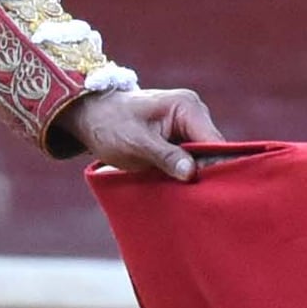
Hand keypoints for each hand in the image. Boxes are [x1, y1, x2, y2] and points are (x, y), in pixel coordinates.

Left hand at [60, 84, 225, 181]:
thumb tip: (192, 174)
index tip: (210, 192)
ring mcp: (188, 126)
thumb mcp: (136, 143)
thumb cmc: (110, 125)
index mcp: (187, 107)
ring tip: (189, 197)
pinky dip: (186, 174)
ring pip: (204, 158)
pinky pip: (191, 159)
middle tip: (198, 200)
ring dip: (195, 176)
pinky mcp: (180, 139)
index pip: (214, 142)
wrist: (90, 117)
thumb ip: (165, 157)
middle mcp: (194, 114)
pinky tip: (181, 189)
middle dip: (206, 174)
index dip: (216, 168)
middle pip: (213, 151)